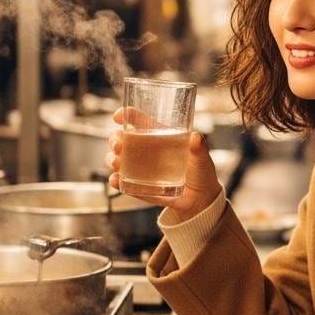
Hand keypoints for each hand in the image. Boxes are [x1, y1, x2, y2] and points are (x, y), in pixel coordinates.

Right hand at [106, 108, 223, 222]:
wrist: (201, 199)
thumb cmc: (201, 171)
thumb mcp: (202, 158)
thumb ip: (199, 148)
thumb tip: (196, 138)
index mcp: (159, 137)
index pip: (139, 122)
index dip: (127, 115)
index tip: (119, 116)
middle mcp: (146, 151)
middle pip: (122, 140)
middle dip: (115, 139)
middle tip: (118, 145)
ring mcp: (141, 170)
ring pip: (118, 160)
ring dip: (112, 159)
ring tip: (116, 162)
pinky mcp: (141, 187)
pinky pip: (125, 184)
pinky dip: (116, 182)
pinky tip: (115, 180)